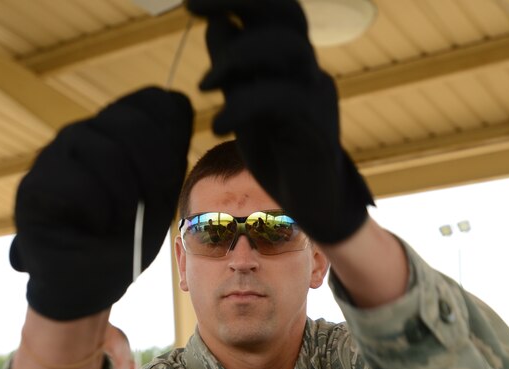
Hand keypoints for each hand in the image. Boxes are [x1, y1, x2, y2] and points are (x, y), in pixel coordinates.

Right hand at [10, 87, 193, 320]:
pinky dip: (100, 212)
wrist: (92, 284)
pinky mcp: (35, 185)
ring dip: (126, 198)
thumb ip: (168, 154)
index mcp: (118, 134)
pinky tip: (96, 228)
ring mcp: (55, 155)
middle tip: (149, 208)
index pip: (152, 103)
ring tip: (120, 223)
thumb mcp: (160, 193)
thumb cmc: (128, 239)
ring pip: (107, 153)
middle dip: (155, 171)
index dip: (173, 134)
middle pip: (134, 124)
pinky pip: (80, 184)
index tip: (176, 172)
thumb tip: (179, 101)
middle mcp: (85, 135)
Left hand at [187, 0, 373, 243]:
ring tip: (204, 87)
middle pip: (288, 14)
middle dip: (237, 0)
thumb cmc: (279, 156)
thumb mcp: (245, 106)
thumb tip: (218, 22)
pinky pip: (282, 99)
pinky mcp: (318, 129)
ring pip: (287, 48)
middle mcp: (310, 73)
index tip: (189, 3)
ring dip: (236, 57)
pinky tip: (218, 126)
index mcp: (293, 65)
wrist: (312, 207)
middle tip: (189, 8)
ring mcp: (318, 98)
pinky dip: (242, 106)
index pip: (275, 11)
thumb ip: (232, 69)